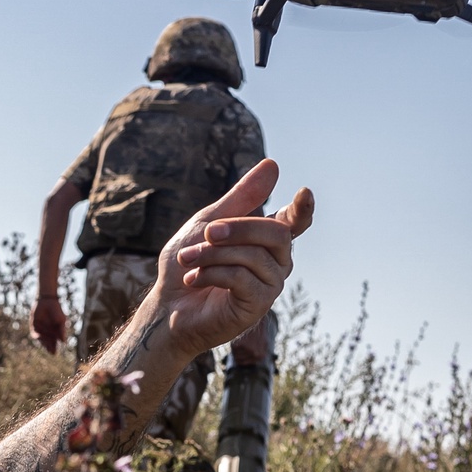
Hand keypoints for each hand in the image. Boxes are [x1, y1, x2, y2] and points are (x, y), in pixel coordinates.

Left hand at [30, 292, 66, 353]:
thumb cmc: (57, 311)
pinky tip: (39, 337)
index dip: (54, 348)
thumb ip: (62, 331)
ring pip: (41, 339)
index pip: (54, 343)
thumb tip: (64, 342)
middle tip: (51, 351)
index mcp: (54, 332)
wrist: (48, 302)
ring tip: (47, 346)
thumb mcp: (61, 321)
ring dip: (44, 343)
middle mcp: (47, 332)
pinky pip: (35, 333)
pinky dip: (37, 336)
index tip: (54, 352)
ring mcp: (40, 329)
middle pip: (47, 343)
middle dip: (49, 347)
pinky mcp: (34, 325)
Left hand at [154, 160, 313, 357]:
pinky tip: (193, 279)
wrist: (168, 306)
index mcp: (266, 239)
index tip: (304, 191)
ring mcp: (270, 286)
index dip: (303, 209)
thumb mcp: (209, 222)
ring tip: (187, 259)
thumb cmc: (189, 263)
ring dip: (213, 254)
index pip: (295, 223)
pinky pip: (242, 278)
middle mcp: (275, 262)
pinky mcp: (257, 307)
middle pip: (276, 234)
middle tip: (208, 232)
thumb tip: (273, 165)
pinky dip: (212, 273)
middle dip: (239, 228)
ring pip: (254, 256)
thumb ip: (241, 198)